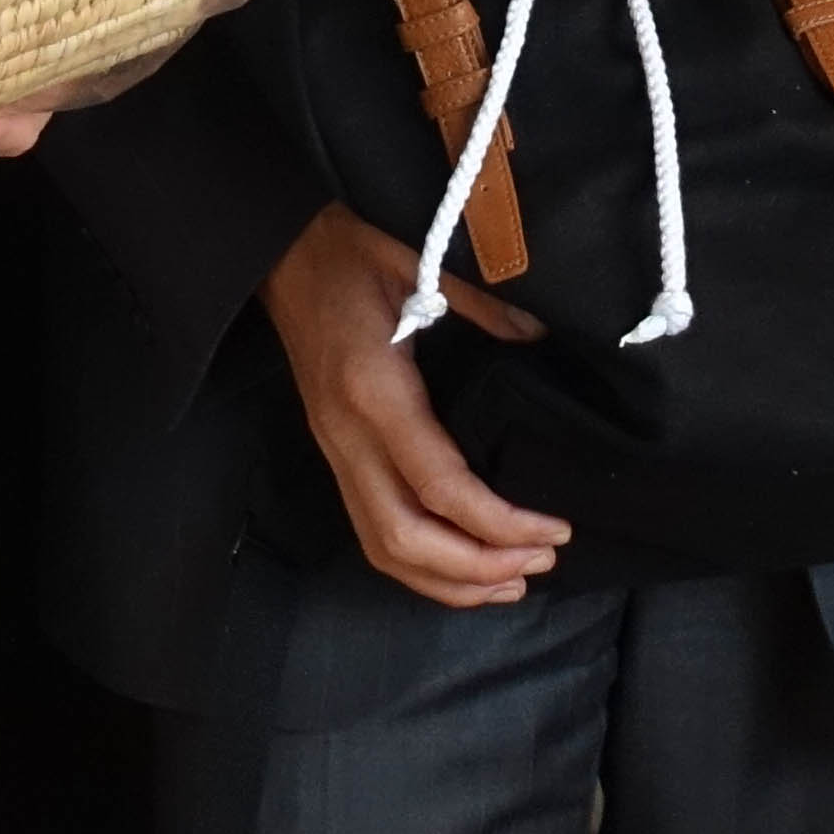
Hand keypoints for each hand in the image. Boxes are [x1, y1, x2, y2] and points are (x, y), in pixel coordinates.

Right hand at [258, 204, 565, 608]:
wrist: (279, 254)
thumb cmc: (348, 252)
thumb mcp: (420, 261)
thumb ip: (484, 303)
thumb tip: (539, 336)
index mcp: (375, 392)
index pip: (439, 486)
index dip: (499, 523)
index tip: (554, 529)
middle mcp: (349, 437)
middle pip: (407, 537)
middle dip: (478, 566)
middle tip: (543, 561)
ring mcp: (335, 452)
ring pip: (384, 547)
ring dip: (449, 579)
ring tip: (512, 581)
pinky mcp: (334, 456)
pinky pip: (371, 532)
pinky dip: (418, 567)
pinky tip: (460, 569)